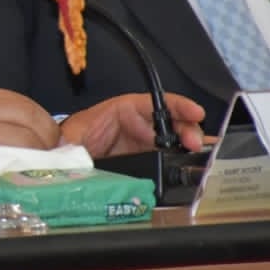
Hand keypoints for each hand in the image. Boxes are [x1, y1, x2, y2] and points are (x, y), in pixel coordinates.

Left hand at [59, 92, 206, 157]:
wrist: (65, 157)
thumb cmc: (68, 139)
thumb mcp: (69, 138)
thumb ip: (72, 143)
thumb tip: (67, 150)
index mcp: (121, 111)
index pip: (154, 103)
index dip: (177, 106)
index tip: (194, 112)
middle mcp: (137, 125)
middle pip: (171, 122)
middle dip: (188, 130)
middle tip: (195, 143)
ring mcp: (143, 143)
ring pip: (174, 141)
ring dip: (190, 147)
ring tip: (203, 156)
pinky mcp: (146, 159)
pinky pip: (168, 157)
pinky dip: (184, 161)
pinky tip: (199, 166)